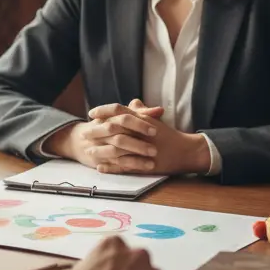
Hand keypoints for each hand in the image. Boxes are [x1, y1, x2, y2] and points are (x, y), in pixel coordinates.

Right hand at [43, 103, 162, 168]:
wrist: (80, 140)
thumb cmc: (107, 126)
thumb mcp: (120, 117)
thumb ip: (141, 113)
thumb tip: (160, 110)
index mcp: (108, 118)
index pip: (122, 117)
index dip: (138, 123)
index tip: (155, 129)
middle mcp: (101, 131)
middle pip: (119, 136)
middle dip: (137, 143)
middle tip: (155, 148)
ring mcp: (99, 146)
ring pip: (117, 152)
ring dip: (135, 157)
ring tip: (152, 160)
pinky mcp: (100, 160)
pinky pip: (115, 165)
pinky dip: (129, 166)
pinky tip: (143, 168)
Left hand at [89, 100, 210, 174]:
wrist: (186, 151)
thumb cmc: (169, 135)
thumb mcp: (155, 120)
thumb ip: (141, 111)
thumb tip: (131, 102)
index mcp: (141, 120)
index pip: (118, 111)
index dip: (103, 111)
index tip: (91, 113)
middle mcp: (139, 132)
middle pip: (112, 130)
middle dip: (96, 132)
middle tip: (83, 134)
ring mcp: (140, 149)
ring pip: (115, 149)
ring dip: (100, 151)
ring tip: (89, 152)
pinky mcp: (142, 164)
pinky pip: (122, 166)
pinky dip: (110, 167)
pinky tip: (100, 167)